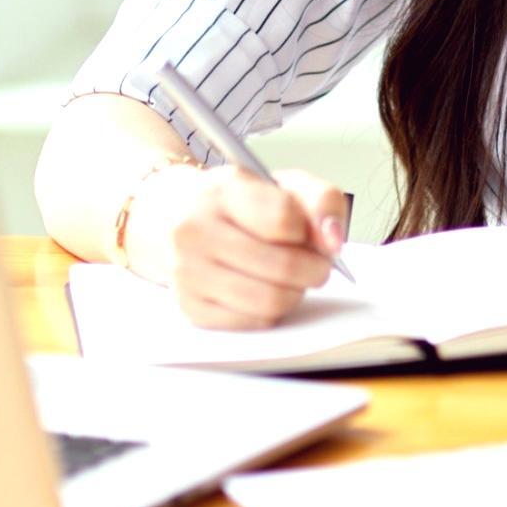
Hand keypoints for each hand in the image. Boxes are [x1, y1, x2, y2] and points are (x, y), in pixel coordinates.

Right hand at [123, 164, 348, 329]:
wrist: (174, 216)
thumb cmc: (238, 202)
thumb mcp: (282, 184)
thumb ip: (321, 200)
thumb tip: (332, 241)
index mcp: (222, 191)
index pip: (283, 219)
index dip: (308, 230)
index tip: (305, 232)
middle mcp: (195, 230)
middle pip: (283, 266)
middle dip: (314, 269)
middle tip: (317, 265)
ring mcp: (187, 272)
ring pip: (269, 301)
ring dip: (296, 293)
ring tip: (294, 280)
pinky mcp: (190, 306)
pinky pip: (253, 322)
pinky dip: (272, 311)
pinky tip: (267, 290)